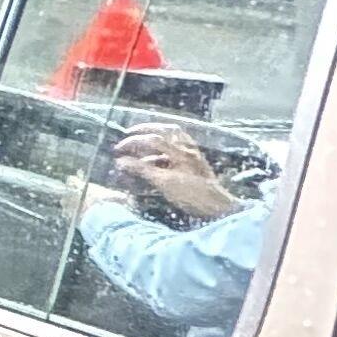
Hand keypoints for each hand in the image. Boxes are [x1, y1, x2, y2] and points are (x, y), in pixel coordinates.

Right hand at [108, 126, 239, 220]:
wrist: (217, 206)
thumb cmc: (191, 196)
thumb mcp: (163, 183)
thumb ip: (142, 170)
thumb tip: (121, 161)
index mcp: (181, 152)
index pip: (153, 140)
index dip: (133, 142)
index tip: (119, 150)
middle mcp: (188, 148)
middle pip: (166, 130)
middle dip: (146, 129)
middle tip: (130, 132)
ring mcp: (194, 153)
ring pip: (175, 135)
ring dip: (158, 134)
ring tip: (143, 139)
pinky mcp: (196, 161)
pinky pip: (180, 145)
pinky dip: (166, 144)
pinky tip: (158, 153)